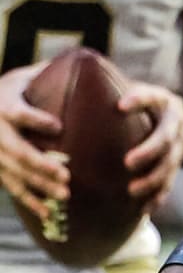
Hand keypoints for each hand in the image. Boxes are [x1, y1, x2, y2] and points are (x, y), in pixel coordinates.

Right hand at [0, 61, 68, 218]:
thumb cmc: (11, 89)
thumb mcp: (23, 76)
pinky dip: (29, 200)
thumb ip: (48, 71)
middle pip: (17, 150)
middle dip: (40, 164)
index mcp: (4, 104)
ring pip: (15, 172)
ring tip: (64, 195)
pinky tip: (48, 213)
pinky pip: (12, 187)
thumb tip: (84, 59)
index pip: (18, 113)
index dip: (35, 120)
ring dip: (38, 185)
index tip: (57, 126)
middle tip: (65, 174)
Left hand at [118, 83, 182, 214]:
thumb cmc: (151, 106)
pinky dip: (158, 196)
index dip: (138, 101)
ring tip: (132, 191)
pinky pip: (170, 183)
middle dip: (148, 151)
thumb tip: (76, 79)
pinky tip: (145, 210)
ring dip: (152, 179)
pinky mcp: (176, 166)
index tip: (120, 105)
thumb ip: (120, 91)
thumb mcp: (144, 92)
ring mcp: (178, 148)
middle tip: (128, 162)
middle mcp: (174, 125)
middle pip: (165, 139)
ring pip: (169, 165)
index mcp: (164, 103)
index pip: (152, 98)